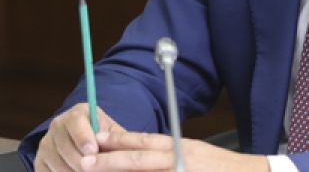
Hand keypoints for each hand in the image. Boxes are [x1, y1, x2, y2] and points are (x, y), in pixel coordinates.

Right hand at [35, 103, 125, 171]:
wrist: (88, 144)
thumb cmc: (104, 139)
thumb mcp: (113, 134)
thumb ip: (118, 139)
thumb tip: (125, 149)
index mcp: (78, 113)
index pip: (75, 121)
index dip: (83, 137)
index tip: (93, 151)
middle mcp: (58, 125)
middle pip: (65, 145)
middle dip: (81, 161)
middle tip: (94, 169)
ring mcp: (46, 143)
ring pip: (56, 162)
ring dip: (73, 171)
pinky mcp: (39, 160)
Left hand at [79, 129, 269, 171]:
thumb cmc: (223, 169)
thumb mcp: (196, 154)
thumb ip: (171, 154)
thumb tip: (142, 155)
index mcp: (181, 148)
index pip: (145, 140)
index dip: (120, 139)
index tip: (98, 139)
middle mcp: (180, 161)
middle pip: (139, 159)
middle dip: (110, 161)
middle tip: (86, 162)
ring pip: (144, 171)